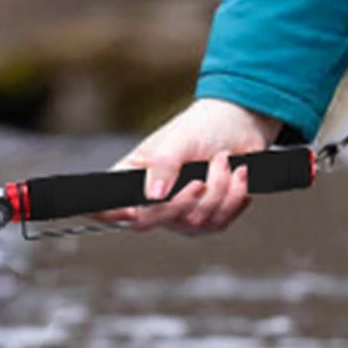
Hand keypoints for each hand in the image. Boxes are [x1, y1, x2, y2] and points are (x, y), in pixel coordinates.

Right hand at [106, 98, 282, 234]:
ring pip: (194, 222)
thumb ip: (163, 165)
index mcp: (133, 176)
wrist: (239, 125)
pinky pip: (220, 222)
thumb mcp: (178, 139)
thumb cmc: (202, 127)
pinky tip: (237, 174)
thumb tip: (152, 197)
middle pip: (152, 221)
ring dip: (217, 189)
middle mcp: (152, 201)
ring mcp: (180, 214)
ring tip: (223, 160)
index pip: (107, 204)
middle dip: (183, 201)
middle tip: (201, 179)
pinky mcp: (208, 219)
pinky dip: (234, 196)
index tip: (130, 210)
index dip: (109, 213)